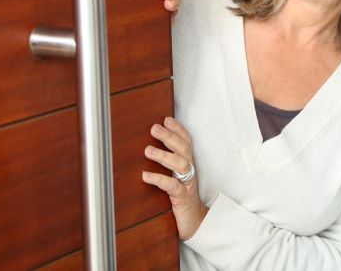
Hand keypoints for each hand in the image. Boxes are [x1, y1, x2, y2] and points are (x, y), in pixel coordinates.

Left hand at [142, 117, 206, 239]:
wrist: (194, 223)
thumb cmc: (181, 198)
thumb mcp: (175, 177)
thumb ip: (167, 164)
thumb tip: (146, 148)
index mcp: (188, 164)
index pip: (187, 142)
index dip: (179, 129)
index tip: (166, 119)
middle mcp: (190, 171)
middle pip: (184, 149)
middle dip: (169, 137)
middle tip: (154, 128)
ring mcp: (187, 184)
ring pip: (180, 165)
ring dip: (164, 155)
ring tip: (147, 151)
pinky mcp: (182, 198)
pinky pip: (173, 187)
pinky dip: (159, 179)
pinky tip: (146, 176)